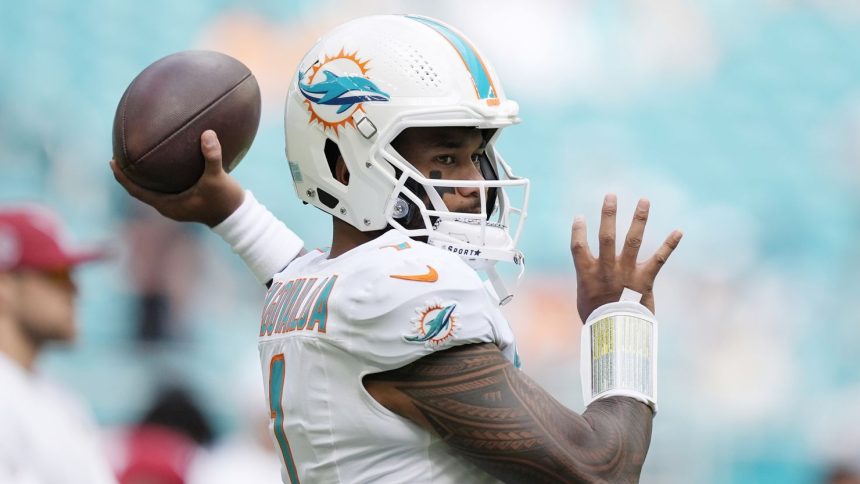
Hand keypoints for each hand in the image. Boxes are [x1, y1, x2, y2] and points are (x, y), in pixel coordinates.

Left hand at [109, 130, 245, 226]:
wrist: (238, 217)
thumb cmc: (224, 201)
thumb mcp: (218, 179)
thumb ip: (212, 156)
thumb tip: (207, 133)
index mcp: (168, 205)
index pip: (136, 191)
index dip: (122, 177)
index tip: (112, 161)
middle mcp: (169, 206)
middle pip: (140, 189)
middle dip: (130, 173)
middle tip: (120, 154)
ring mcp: (177, 205)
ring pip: (153, 189)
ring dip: (144, 175)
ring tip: (138, 156)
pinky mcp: (186, 201)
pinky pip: (166, 186)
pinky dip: (161, 175)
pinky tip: (166, 160)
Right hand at [570, 194, 681, 319]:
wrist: (616, 335)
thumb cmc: (596, 316)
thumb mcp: (584, 297)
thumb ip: (587, 279)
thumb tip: (588, 270)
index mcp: (587, 274)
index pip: (578, 246)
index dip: (578, 230)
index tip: (579, 217)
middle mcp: (607, 270)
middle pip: (606, 237)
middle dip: (609, 215)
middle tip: (611, 196)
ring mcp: (627, 273)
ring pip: (632, 241)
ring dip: (639, 219)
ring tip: (644, 201)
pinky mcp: (645, 280)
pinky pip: (659, 259)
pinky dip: (669, 244)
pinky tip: (679, 231)